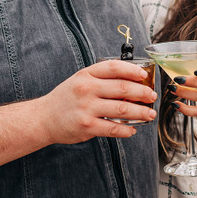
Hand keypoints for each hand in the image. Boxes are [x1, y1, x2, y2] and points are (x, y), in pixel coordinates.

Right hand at [39, 60, 157, 143]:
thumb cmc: (67, 98)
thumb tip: (133, 81)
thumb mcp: (80, 80)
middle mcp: (86, 89)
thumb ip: (102, 79)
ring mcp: (87, 108)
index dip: (133, 70)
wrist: (44, 118)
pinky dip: (127, 130)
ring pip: (123, 109)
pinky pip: (114, 128)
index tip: (145, 75)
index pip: (114, 67)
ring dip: (141, 112)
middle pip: (123, 88)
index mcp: (86, 75)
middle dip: (143, 93)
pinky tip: (133, 129)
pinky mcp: (87, 126)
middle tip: (152, 97)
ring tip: (150, 114)